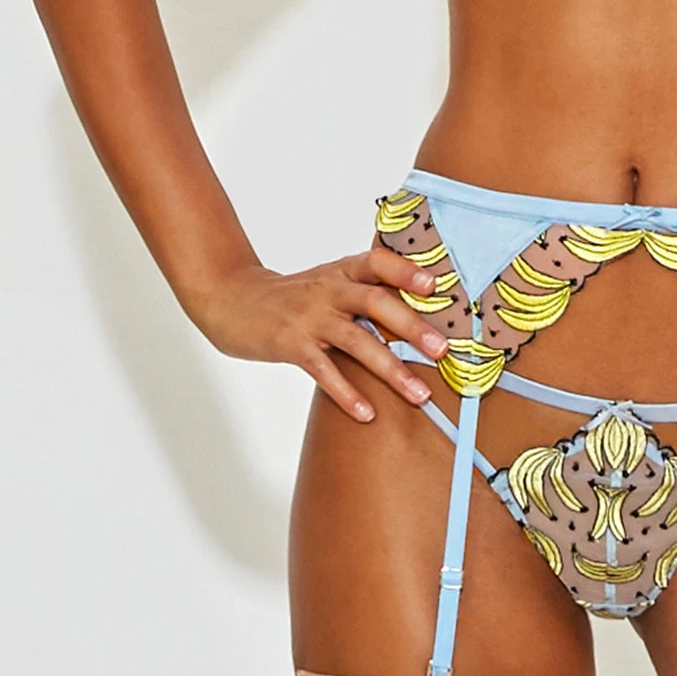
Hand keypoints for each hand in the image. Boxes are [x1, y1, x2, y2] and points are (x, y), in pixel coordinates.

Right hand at [192, 247, 448, 422]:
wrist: (233, 300)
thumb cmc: (293, 297)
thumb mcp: (328, 282)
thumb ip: (364, 292)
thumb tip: (419, 314)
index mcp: (342, 271)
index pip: (377, 262)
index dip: (406, 271)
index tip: (435, 286)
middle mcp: (329, 290)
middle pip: (376, 302)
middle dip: (412, 327)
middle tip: (443, 350)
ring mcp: (309, 317)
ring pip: (357, 341)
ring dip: (391, 369)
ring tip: (418, 394)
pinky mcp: (291, 344)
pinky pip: (324, 370)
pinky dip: (347, 392)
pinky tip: (367, 413)